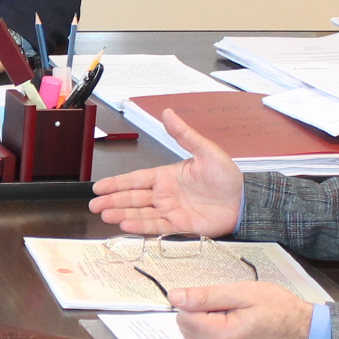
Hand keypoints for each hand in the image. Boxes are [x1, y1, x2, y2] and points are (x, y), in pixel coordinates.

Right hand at [87, 111, 244, 235]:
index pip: (136, 179)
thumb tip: (168, 112)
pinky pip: (156, 226)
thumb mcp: (206, 151)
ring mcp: (170, 211)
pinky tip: (125, 224)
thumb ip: (184, 135)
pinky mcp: (179, 226)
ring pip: (140, 212)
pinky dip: (140, 226)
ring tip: (105, 215)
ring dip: (122, 213)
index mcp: (167, 176)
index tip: (99, 187)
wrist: (244, 200)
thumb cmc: (227, 176)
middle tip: (95, 205)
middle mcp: (165, 194)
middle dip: (112, 201)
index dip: (117, 183)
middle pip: (133, 197)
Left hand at [169, 281, 311, 338]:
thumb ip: (205, 296)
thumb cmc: (279, 309)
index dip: (198, 305)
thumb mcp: (242, 293)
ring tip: (235, 322)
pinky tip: (235, 334)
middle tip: (231, 311)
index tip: (220, 302)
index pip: (184, 318)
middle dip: (202, 318)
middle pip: (187, 333)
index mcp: (225, 337)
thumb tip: (175, 297)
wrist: (305, 333)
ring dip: (207, 331)